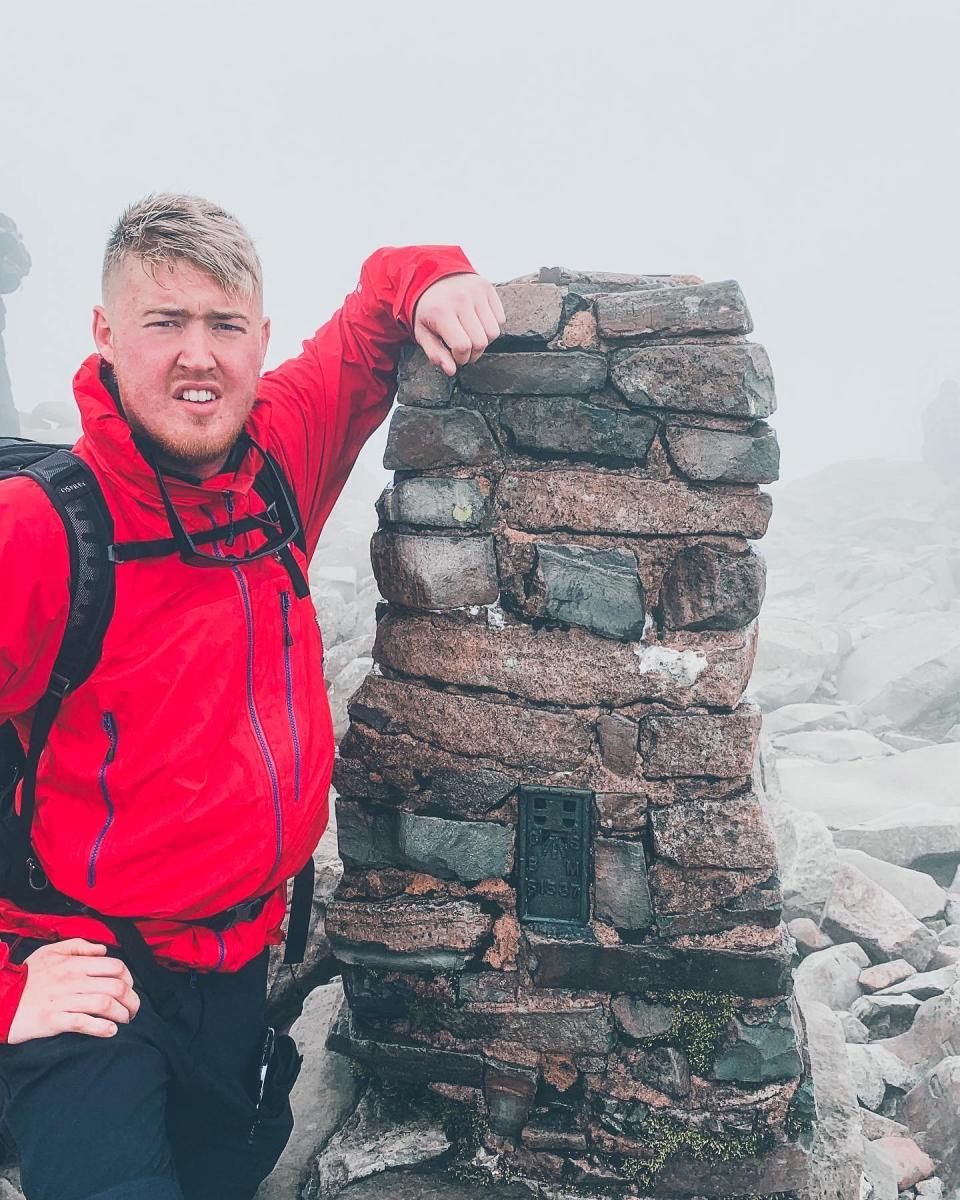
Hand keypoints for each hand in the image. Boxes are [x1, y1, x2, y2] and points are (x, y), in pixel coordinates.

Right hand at [7, 938, 140, 1042]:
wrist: (0, 999)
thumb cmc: (27, 976)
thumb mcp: (50, 951)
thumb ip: (78, 946)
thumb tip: (103, 950)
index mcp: (74, 963)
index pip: (115, 967)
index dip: (129, 978)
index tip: (130, 988)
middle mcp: (73, 980)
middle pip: (115, 987)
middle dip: (131, 999)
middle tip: (134, 1009)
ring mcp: (64, 1000)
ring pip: (104, 1004)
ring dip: (121, 1014)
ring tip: (125, 1020)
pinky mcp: (54, 1020)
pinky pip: (84, 1023)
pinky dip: (102, 1028)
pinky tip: (111, 1031)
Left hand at [413, 272, 505, 376]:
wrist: (433, 275)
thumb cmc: (428, 309)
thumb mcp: (423, 332)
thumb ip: (435, 354)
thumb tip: (451, 371)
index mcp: (441, 312)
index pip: (462, 346)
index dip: (461, 358)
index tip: (456, 357)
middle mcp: (461, 300)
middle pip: (480, 342)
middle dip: (473, 353)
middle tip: (464, 350)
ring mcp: (476, 292)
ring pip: (494, 332)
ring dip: (484, 341)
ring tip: (472, 336)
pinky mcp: (488, 288)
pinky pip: (500, 319)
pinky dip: (492, 326)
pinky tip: (478, 323)